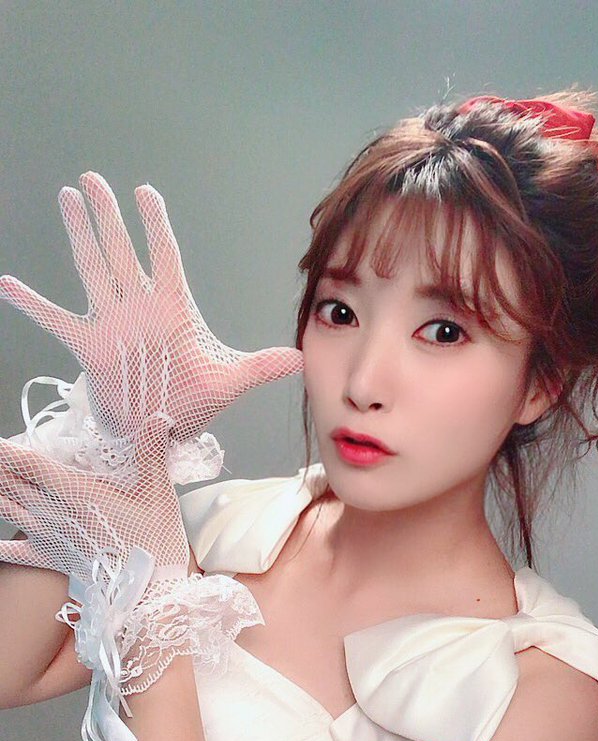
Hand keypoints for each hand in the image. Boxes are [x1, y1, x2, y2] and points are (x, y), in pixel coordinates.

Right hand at [0, 172, 304, 443]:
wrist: (161, 434)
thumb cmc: (193, 403)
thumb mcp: (229, 383)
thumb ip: (261, 367)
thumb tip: (300, 359)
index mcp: (172, 310)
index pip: (164, 256)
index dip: (154, 225)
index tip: (145, 192)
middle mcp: (138, 308)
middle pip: (121, 252)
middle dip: (108, 216)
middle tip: (92, 180)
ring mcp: (111, 324)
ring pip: (92, 270)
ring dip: (79, 236)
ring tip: (67, 199)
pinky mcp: (89, 347)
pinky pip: (56, 321)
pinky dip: (33, 305)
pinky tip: (9, 284)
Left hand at [0, 413, 187, 582]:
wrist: (150, 592)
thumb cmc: (155, 543)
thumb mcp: (158, 494)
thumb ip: (151, 454)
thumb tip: (159, 417)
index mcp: (77, 493)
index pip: (31, 464)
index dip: (8, 450)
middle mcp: (56, 513)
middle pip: (13, 483)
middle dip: (1, 469)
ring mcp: (49, 537)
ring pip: (8, 509)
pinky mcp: (50, 559)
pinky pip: (13, 552)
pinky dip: (0, 544)